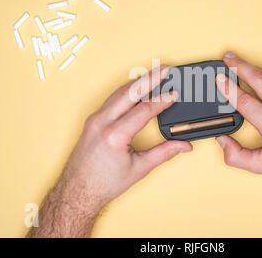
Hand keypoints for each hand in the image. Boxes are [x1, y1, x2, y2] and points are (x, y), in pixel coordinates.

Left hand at [54, 65, 191, 211]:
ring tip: (153, 75)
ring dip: (138, 83)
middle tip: (165, 69)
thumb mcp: (139, 169)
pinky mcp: (92, 120)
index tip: (175, 93)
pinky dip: (126, 91)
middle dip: (150, 78)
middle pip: (130, 92)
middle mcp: (101, 122)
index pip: (144, 110)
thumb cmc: (103, 183)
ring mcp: (94, 119)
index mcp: (114, 135)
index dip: (162, 100)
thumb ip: (164, 153)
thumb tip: (183, 146)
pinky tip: (135, 88)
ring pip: (119, 93)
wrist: (77, 191)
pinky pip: (111, 99)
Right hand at [215, 52, 261, 180]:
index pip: (245, 101)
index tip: (219, 79)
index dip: (229, 88)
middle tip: (228, 58)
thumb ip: (236, 156)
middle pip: (259, 78)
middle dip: (240, 66)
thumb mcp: (261, 166)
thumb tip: (222, 139)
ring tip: (241, 63)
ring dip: (255, 67)